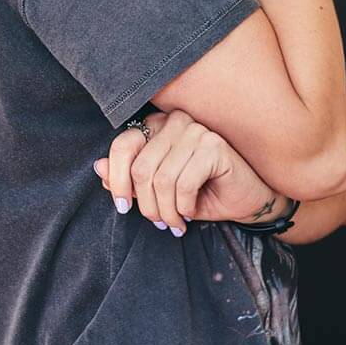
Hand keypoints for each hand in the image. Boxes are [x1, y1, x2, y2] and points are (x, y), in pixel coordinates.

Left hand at [92, 108, 282, 232]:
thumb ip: (129, 178)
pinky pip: (184, 183)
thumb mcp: (159, 190)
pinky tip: (191, 211)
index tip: (123, 207)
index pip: (122, 145)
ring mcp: (196, 131)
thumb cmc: (202, 193)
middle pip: (141, 168)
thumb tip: (99, 169)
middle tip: (159, 222)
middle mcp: (175, 122)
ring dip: (166, 211)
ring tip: (175, 223)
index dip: (117, 180)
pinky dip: (184, 206)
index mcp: (157, 126)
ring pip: (161, 179)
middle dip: (146, 205)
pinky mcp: (213, 145)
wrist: (246, 200)